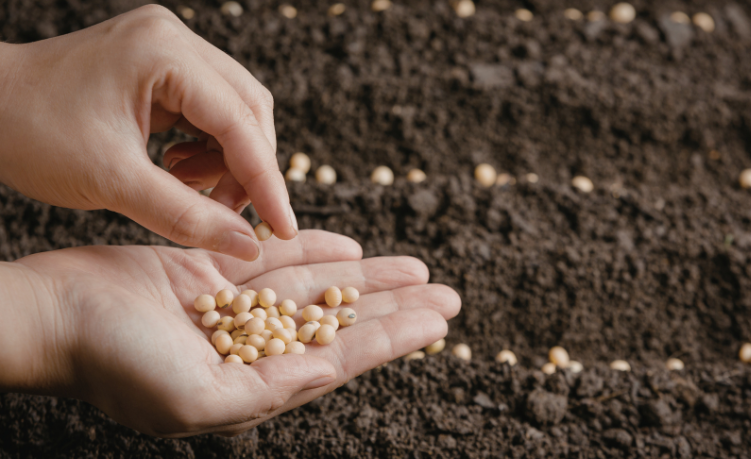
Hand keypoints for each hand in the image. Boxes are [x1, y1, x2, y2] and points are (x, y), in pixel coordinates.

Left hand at [0, 5, 291, 260]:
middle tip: (231, 215)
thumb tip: (246, 246)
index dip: (266, 182)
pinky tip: (179, 172)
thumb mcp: (112, 182)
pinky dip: (208, 150)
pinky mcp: (163, 65)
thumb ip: (186, 216)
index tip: (282, 227)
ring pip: (235, 111)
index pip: (240, 123)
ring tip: (192, 191)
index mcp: (164, 53)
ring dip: (229, 161)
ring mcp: (170, 49)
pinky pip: (210, 111)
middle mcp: (175, 39)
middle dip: (248, 169)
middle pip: (249, 110)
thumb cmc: (31, 134)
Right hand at [3, 231, 459, 436]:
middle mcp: (253, 345)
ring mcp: (235, 304)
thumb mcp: (195, 398)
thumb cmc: (113, 364)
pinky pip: (276, 257)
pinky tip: (349, 247)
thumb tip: (328, 373)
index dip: (394, 337)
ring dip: (367, 276)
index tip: (439, 320)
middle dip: (395, 306)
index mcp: (254, 383)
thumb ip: (267, 391)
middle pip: (341, 322)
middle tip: (449, 294)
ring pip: (317, 286)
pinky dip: (313, 249)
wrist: (53, 315)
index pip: (341, 358)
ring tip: (416, 267)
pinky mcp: (215, 266)